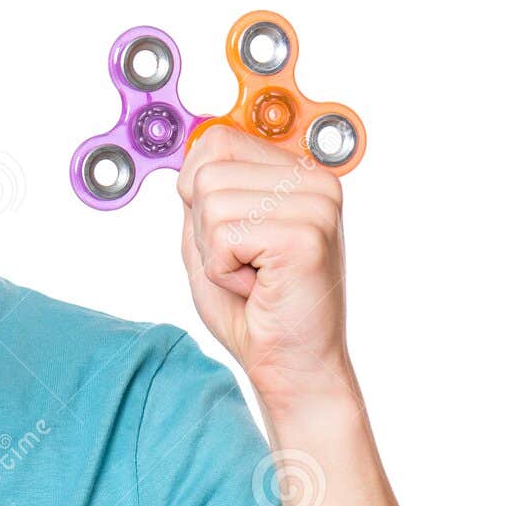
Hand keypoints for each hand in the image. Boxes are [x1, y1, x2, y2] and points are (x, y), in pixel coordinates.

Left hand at [176, 126, 354, 419]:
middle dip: (204, 230)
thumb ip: (202, 191)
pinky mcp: (305, 236)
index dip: (198, 193)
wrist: (291, 365)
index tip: (232, 235)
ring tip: (252, 276)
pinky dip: (224, 272)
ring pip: (209, 204)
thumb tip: (190, 147)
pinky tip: (258, 287)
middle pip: (206, 173)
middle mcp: (316, 181)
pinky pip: (222, 237)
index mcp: (298, 173)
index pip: (217, 140)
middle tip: (244, 263)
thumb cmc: (254, 309)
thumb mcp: (211, 237)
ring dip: (215, 254)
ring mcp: (316, 205)